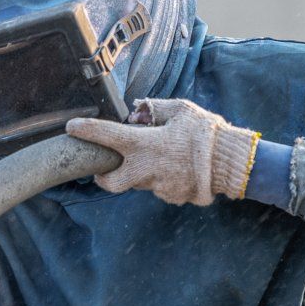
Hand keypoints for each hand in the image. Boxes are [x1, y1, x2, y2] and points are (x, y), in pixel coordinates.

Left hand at [66, 98, 258, 205]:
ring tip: (164, 158)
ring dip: (142, 172)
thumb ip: (155, 108)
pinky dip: (163, 179)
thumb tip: (138, 109)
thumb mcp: (181, 110)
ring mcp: (158, 186)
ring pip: (139, 182)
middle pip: (110, 183)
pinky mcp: (171, 197)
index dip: (86, 130)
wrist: (232, 162)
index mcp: (144, 143)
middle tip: (105, 168)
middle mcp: (145, 169)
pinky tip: (178, 169)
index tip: (72, 127)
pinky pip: (160, 188)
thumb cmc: (206, 132)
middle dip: (103, 177)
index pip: (106, 135)